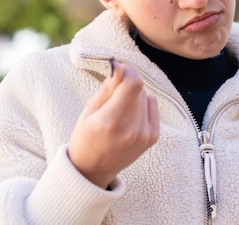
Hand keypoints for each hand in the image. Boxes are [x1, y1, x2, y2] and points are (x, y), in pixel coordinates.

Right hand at [68, 61, 159, 187]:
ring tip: (119, 110)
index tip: (117, 69)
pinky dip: (143, 104)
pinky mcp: (152, 137)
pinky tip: (130, 115)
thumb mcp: (89, 111)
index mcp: (111, 121)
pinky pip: (152, 105)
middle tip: (112, 93)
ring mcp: (144, 134)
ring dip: (133, 96)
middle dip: (126, 84)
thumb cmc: (86, 138)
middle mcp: (131, 129)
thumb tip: (121, 68)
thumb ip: (107, 88)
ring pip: (145, 96)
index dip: (126, 71)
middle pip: (139, 89)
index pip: (133, 84)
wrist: (94, 169)